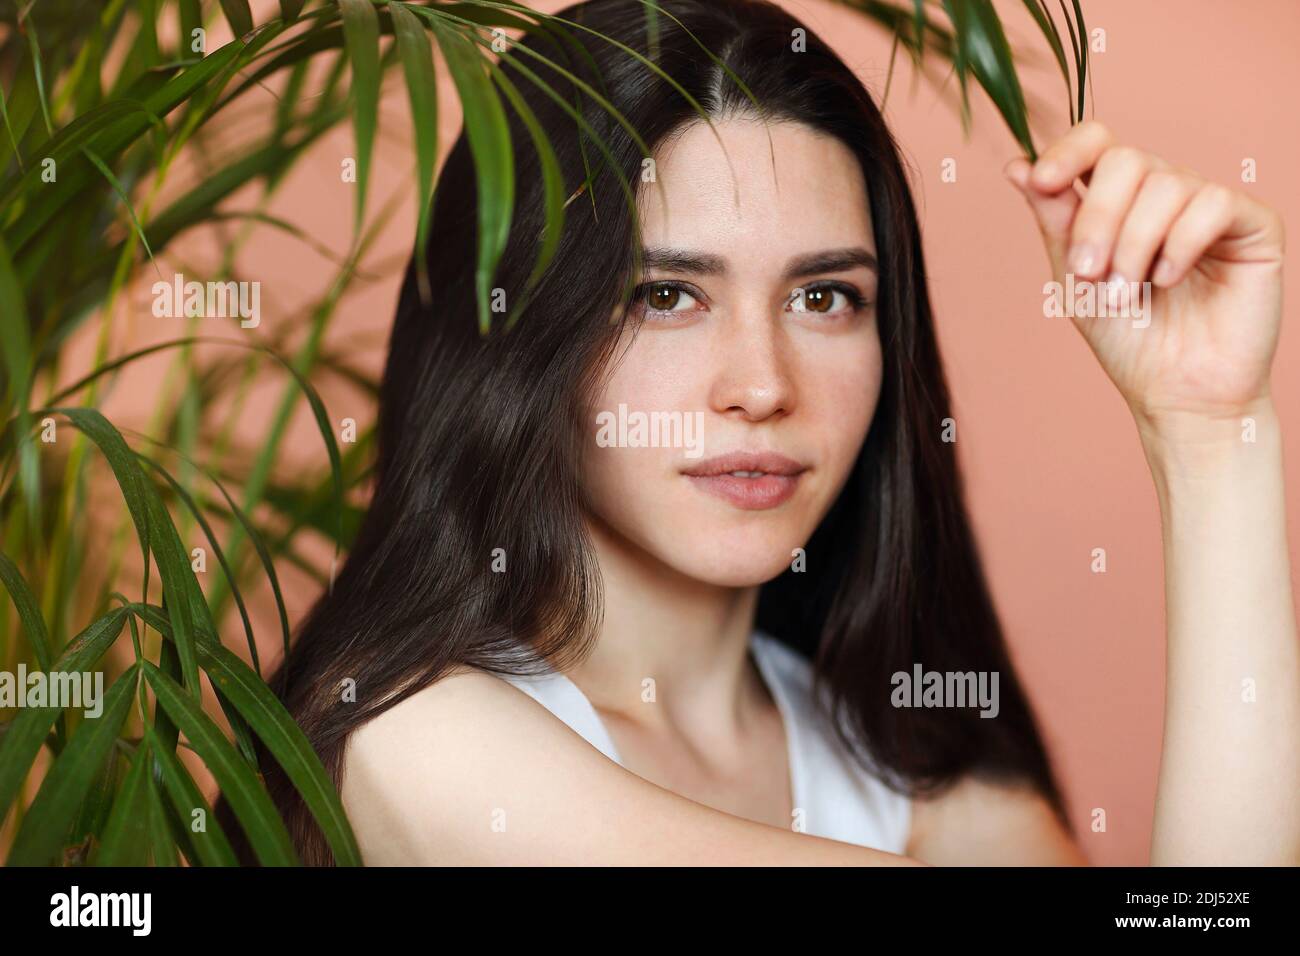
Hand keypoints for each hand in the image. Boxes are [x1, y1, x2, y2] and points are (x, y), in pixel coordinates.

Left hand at [1005, 121, 1284, 435]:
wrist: (1176, 392)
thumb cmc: (1128, 339)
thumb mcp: (1074, 277)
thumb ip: (1053, 220)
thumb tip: (1016, 166)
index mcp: (1120, 200)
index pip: (1098, 142)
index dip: (1067, 151)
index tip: (1041, 180)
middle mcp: (1165, 193)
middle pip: (1126, 159)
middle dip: (1097, 219)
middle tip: (1089, 273)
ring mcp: (1209, 205)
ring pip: (1166, 184)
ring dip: (1134, 244)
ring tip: (1129, 292)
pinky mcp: (1252, 224)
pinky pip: (1213, 203)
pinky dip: (1180, 245)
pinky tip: (1168, 280)